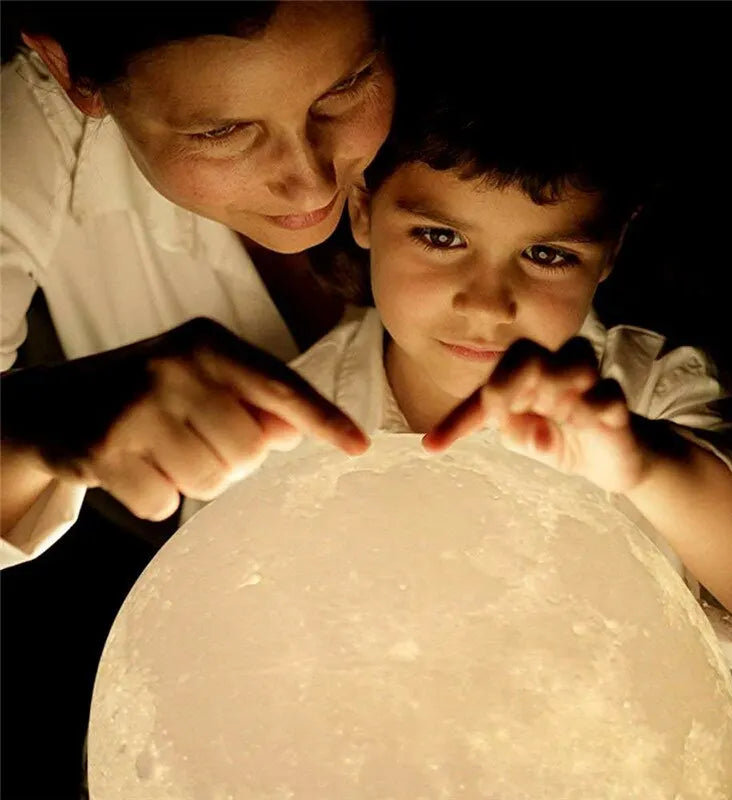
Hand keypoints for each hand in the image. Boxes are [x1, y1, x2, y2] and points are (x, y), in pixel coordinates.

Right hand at [1, 318, 367, 520]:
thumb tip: (290, 432)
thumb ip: (252, 400)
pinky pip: (164, 504)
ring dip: (196, 480)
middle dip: (233, 460)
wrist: (52, 403)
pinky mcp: (103, 450)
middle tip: (196, 440)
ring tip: (166, 451)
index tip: (359, 445)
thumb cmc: (149, 392)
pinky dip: (156, 497)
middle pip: (249, 450)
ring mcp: (136, 408)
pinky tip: (135, 467)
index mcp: (208, 344)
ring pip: (212, 482)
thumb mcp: (202, 379)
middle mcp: (174, 367)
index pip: (280, 386)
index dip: (323, 419)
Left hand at [423, 337, 650, 493]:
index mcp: (520, 378)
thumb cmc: (558, 440)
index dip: (458, 420)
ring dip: (558, 395)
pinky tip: (589, 425)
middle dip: (509, 387)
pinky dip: (593, 411)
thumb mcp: (524, 439)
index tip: (431, 448)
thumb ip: (514, 431)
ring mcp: (587, 380)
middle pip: (526, 354)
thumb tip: (527, 432)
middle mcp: (551, 368)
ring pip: (572, 359)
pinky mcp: (616, 399)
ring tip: (561, 418)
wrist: (609, 460)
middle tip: (508, 417)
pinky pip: (605, 393)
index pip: (486, 388)